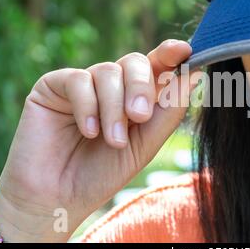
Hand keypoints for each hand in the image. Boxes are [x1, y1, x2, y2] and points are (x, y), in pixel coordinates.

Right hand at [0, 39, 196, 241]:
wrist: (59, 198)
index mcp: (136, 97)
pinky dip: (88, 106)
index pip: (157, 67)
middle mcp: (112, 86)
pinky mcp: (54, 86)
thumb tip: (196, 75)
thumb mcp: (145, 145)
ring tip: (113, 140)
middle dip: (141, 87)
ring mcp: (84, 84)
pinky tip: (88, 132)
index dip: (171, 54)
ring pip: (109, 71)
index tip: (185, 50)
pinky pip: (78, 80)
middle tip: (139, 116)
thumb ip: (169, 111)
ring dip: (114, 108)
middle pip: (136, 62)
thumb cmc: (104, 173)